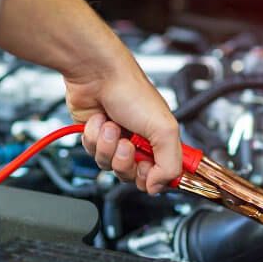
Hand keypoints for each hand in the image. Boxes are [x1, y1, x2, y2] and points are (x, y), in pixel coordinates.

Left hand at [65, 56, 181, 193]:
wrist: (97, 74)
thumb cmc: (131, 90)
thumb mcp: (165, 129)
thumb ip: (170, 164)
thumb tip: (157, 187)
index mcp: (161, 142)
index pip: (160, 176)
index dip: (152, 177)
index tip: (147, 166)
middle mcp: (139, 143)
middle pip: (132, 176)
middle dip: (125, 160)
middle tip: (127, 143)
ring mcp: (116, 142)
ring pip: (109, 166)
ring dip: (108, 146)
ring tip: (111, 126)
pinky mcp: (96, 138)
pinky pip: (92, 153)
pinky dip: (94, 138)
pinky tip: (99, 121)